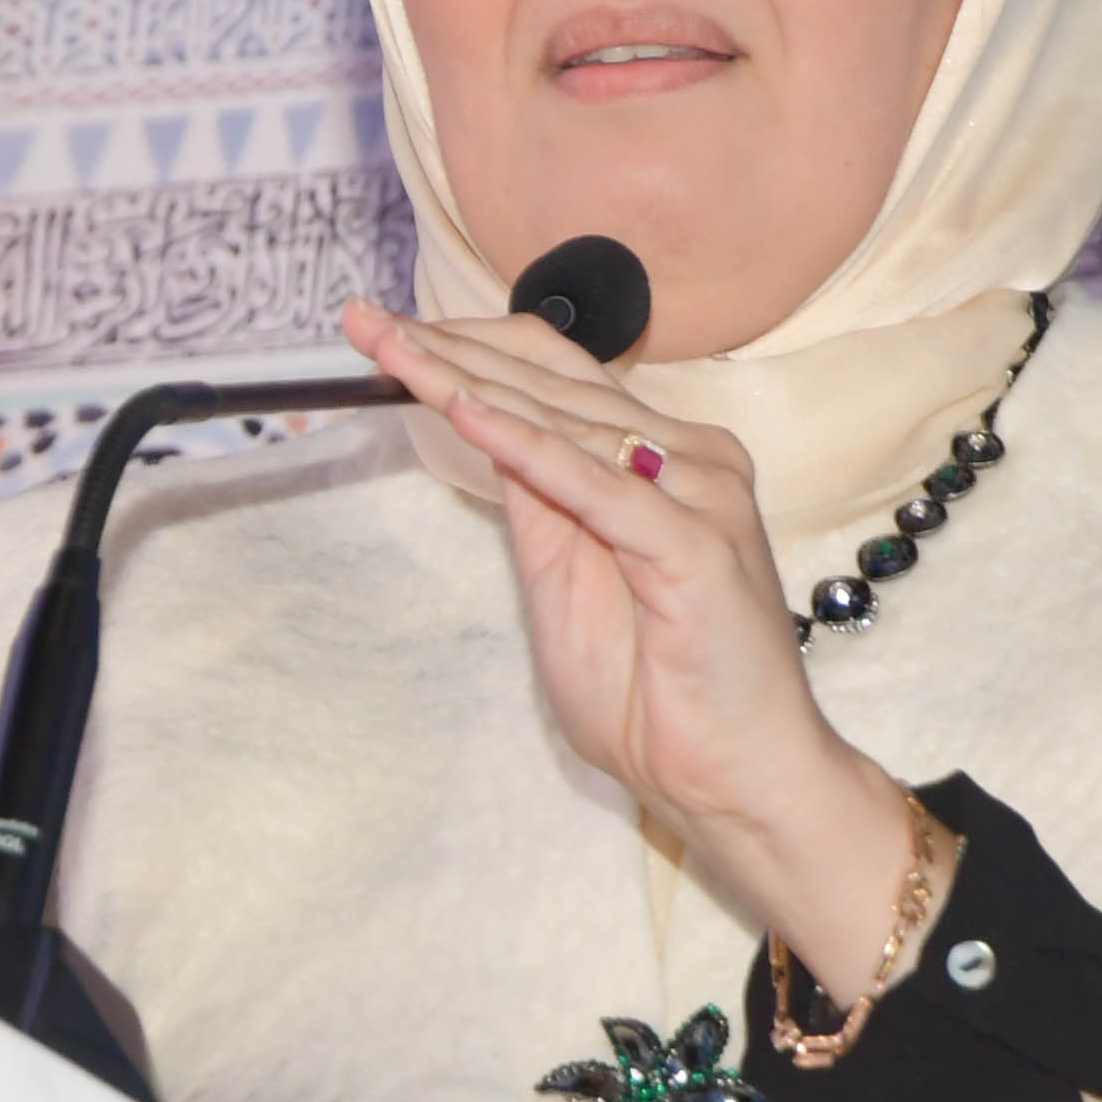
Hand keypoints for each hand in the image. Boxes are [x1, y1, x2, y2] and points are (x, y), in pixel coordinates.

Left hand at [340, 297, 923, 989]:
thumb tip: (481, 428)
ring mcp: (700, 495)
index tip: (385, 333)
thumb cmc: (659, 695)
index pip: (555, 378)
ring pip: (566, 420)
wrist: (738, 780)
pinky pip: (594, 486)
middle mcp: (690, 458)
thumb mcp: (565, 584)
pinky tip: (463, 413)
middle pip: (552, 381)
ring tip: (395, 352)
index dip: (470, 347)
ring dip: (470, 384)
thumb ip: (538, 505)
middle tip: (364, 322)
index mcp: (663, 460)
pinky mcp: (694, 546)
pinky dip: (526, 448)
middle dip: (450, 350)